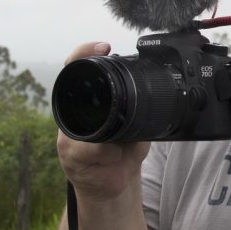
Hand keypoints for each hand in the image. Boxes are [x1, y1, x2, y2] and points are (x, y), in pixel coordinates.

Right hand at [55, 42, 149, 201]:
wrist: (116, 183)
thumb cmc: (124, 150)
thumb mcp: (136, 125)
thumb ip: (140, 108)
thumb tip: (162, 92)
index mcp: (87, 102)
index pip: (77, 68)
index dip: (85, 52)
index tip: (104, 46)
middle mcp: (72, 115)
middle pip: (69, 87)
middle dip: (89, 83)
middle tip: (109, 83)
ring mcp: (68, 135)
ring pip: (83, 122)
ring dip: (107, 130)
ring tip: (120, 142)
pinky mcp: (70, 156)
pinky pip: (91, 149)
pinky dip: (109, 152)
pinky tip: (115, 156)